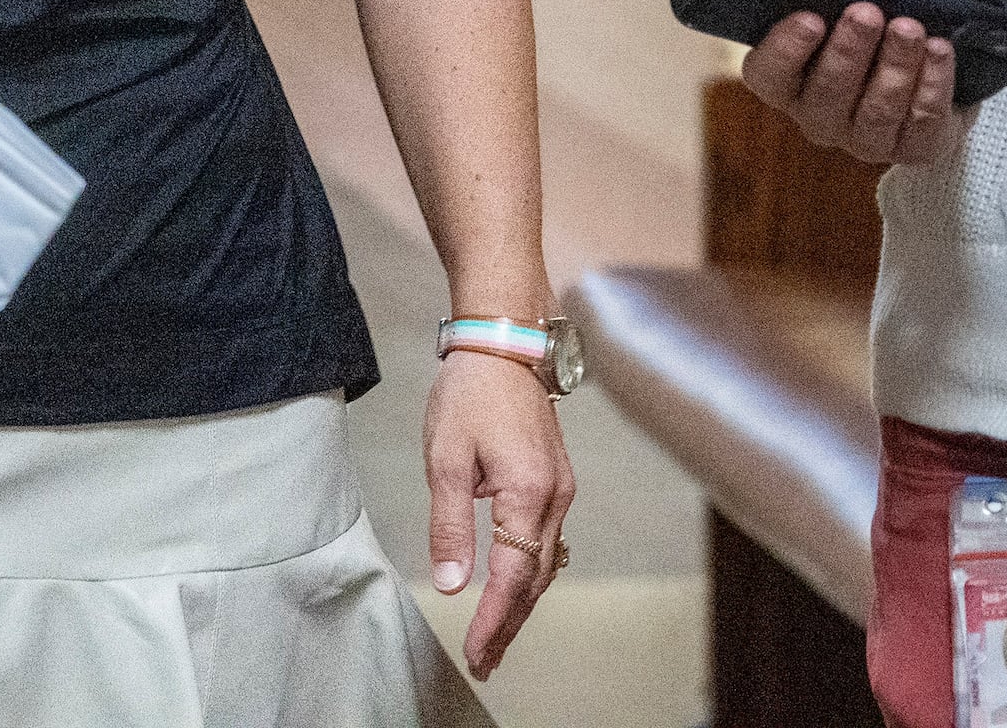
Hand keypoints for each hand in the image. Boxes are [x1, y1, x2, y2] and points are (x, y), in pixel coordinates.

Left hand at [425, 346, 575, 679]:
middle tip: (486, 660)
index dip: (494, 621)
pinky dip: (530, 572)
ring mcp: (561, 491)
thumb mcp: (445, 459)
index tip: (477, 653)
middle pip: (536, 580)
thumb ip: (450, 526)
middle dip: (510, 623)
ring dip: (521, 602)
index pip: (513, 577)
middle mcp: (555, 499)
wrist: (504, 346)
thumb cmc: (470, 395)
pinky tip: (511, 586)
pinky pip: (546, 541)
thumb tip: (453, 584)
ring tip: (495, 636)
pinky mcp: (556, 482)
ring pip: (545, 564)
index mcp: (527, 494)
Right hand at [737, 2, 959, 165]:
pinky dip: (932, 83)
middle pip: (828, 92)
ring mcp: (863, 141)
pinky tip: (938, 50)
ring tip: (910, 28)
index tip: (810, 18)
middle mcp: (817, 118)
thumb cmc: (868, 29)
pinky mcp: (910, 151)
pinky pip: (922, 122)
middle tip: (866, 13)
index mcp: (784, 83)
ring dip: (896, 64)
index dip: (787, 48)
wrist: (913, 68)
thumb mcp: (845, 6)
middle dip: (849, 50)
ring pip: (878, 110)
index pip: (769, 74)